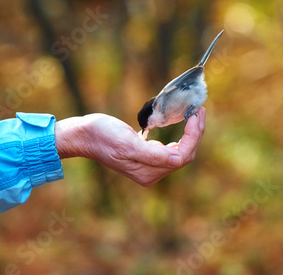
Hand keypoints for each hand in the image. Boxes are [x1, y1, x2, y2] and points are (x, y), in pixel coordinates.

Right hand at [55, 107, 205, 185]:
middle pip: (185, 155)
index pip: (182, 157)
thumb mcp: (127, 143)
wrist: (83, 135)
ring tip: (195, 113)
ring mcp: (149, 166)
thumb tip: (177, 160)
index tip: (195, 114)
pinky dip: (181, 136)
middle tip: (199, 110)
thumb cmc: (102, 136)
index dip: (193, 136)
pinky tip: (184, 123)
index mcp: (148, 172)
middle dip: (195, 133)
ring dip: (191, 133)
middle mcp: (152, 173)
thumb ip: (153, 155)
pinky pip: (172, 149)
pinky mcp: (146, 157)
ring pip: (181, 152)